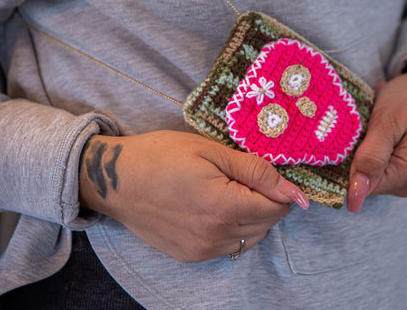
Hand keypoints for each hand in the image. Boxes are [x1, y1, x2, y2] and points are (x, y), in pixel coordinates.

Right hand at [79, 130, 308, 261]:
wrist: (115, 179)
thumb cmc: (161, 156)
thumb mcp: (211, 152)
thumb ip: (256, 171)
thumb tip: (292, 191)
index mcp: (223, 207)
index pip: (276, 207)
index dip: (281, 189)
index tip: (274, 174)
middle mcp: (215, 236)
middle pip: (267, 224)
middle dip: (268, 202)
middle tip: (249, 178)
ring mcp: (202, 249)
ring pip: (251, 238)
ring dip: (253, 217)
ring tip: (233, 192)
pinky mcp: (190, 255)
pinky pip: (229, 247)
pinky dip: (235, 230)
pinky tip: (219, 208)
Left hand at [346, 60, 406, 212]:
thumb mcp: (389, 121)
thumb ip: (372, 156)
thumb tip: (356, 196)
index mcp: (406, 176)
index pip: (360, 185)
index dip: (346, 164)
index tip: (347, 136)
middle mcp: (405, 184)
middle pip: (360, 180)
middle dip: (352, 154)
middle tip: (363, 124)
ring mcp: (400, 179)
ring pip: (361, 171)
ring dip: (357, 148)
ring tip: (371, 123)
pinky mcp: (394, 170)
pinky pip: (368, 164)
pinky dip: (364, 146)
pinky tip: (372, 130)